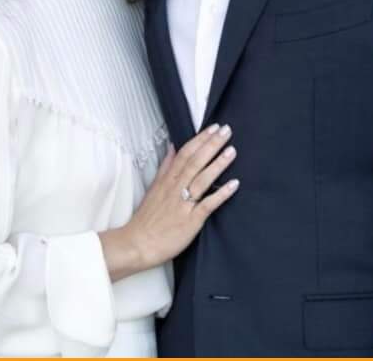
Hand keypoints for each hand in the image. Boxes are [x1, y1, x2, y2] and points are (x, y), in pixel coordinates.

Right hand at [99, 124, 238, 279]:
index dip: (200, 139)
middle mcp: (175, 188)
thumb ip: (165, 166)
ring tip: (232, 151)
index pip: (185, 153)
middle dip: (211, 145)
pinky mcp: (190, 221)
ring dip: (217, 164)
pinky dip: (221, 194)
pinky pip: (207, 205)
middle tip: (226, 130)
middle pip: (195, 161)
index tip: (213, 127)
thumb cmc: (147, 218)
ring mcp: (183, 204)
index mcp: (167, 179)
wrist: (137, 244)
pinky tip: (234, 184)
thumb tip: (172, 146)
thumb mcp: (154, 187)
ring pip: (202, 180)